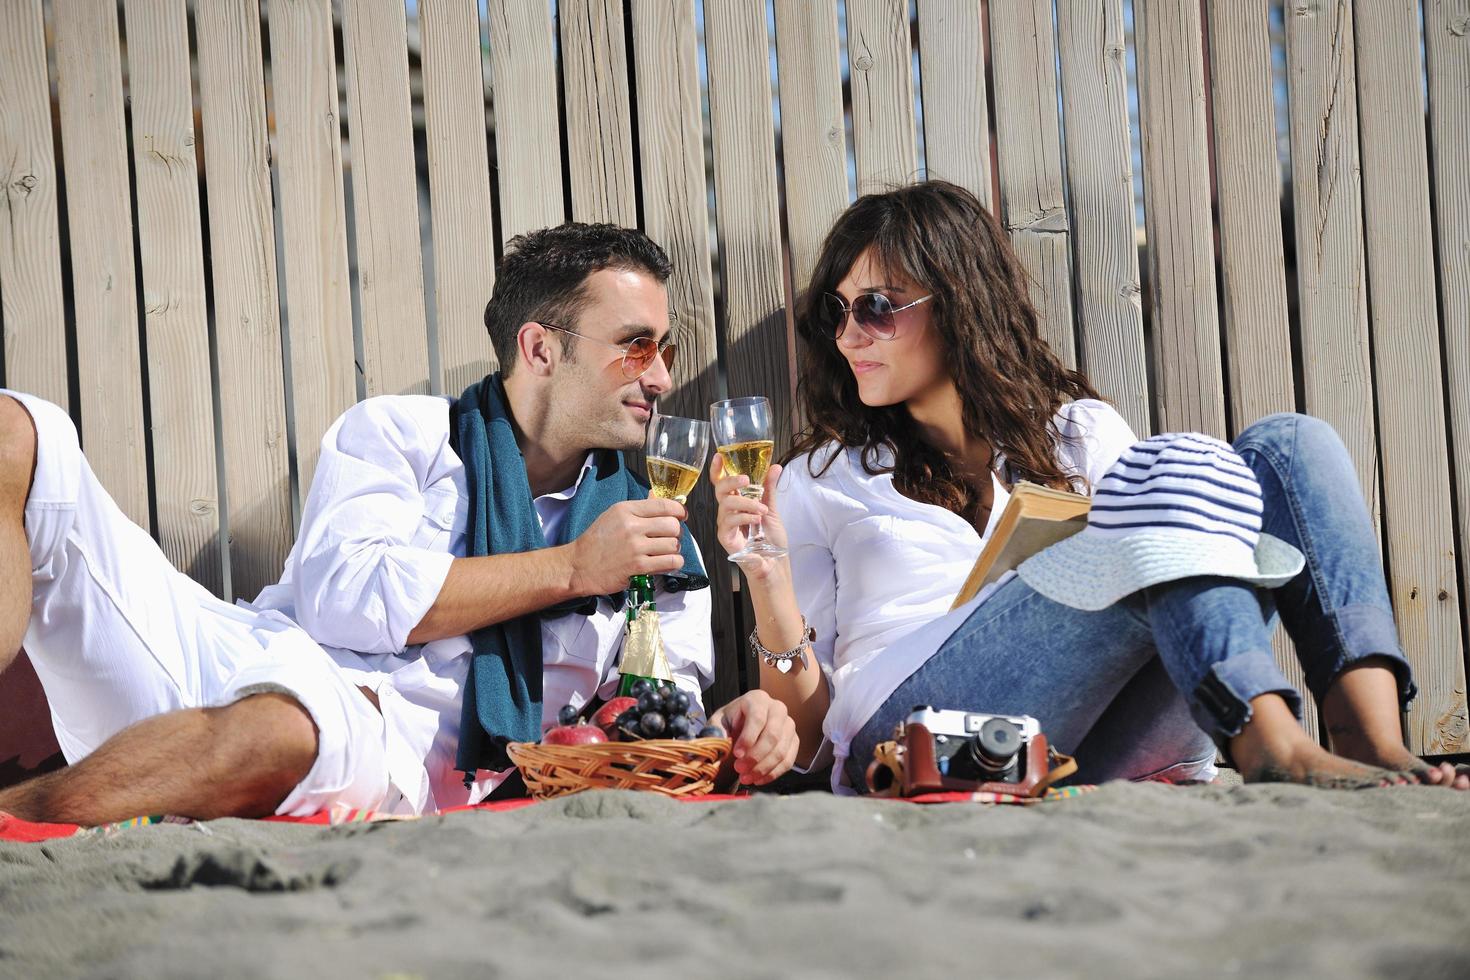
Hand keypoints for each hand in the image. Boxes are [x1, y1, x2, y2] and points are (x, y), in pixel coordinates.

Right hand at [565, 497, 686, 595]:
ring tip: (665, 551)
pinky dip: (674, 562)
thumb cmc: (596, 541)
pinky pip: (671, 562)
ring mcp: (635, 548)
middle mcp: (632, 527)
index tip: (682, 516)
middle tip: (671, 537)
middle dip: (677, 532)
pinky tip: (667, 562)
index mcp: (626, 510)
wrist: (578, 566)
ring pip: (674, 545)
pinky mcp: (638, 567)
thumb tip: (659, 497)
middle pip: (673, 526)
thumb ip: (639, 508)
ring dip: (674, 549)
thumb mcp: (614, 516)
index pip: (664, 505)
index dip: (679, 511)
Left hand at [708, 690, 798, 785]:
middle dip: (756, 757)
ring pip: (781, 751)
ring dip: (763, 768)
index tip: (736, 754)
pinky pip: (788, 761)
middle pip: (773, 735)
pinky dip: (772, 774)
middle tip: (739, 770)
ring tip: (745, 778)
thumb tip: (720, 743)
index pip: (757, 718)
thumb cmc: (729, 724)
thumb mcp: (717, 723)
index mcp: (758, 699)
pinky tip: (757, 780)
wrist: (742, 729)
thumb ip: (716, 731)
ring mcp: (789, 725)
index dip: (748, 738)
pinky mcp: (794, 741)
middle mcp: (777, 708)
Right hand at [710, 456, 786, 579]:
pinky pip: (729, 521)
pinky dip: (744, 516)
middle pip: (719, 490)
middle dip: (730, 481)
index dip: (718, 470)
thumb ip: (769, 489)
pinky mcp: (726, 538)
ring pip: (726, 505)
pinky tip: (757, 519)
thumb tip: (775, 467)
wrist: (774, 564)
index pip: (722, 484)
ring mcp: (725, 525)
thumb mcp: (771, 509)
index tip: (719, 456)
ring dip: (746, 503)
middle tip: (746, 479)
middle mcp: (728, 513)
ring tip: (762, 509)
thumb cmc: (771, 541)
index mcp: (737, 504)